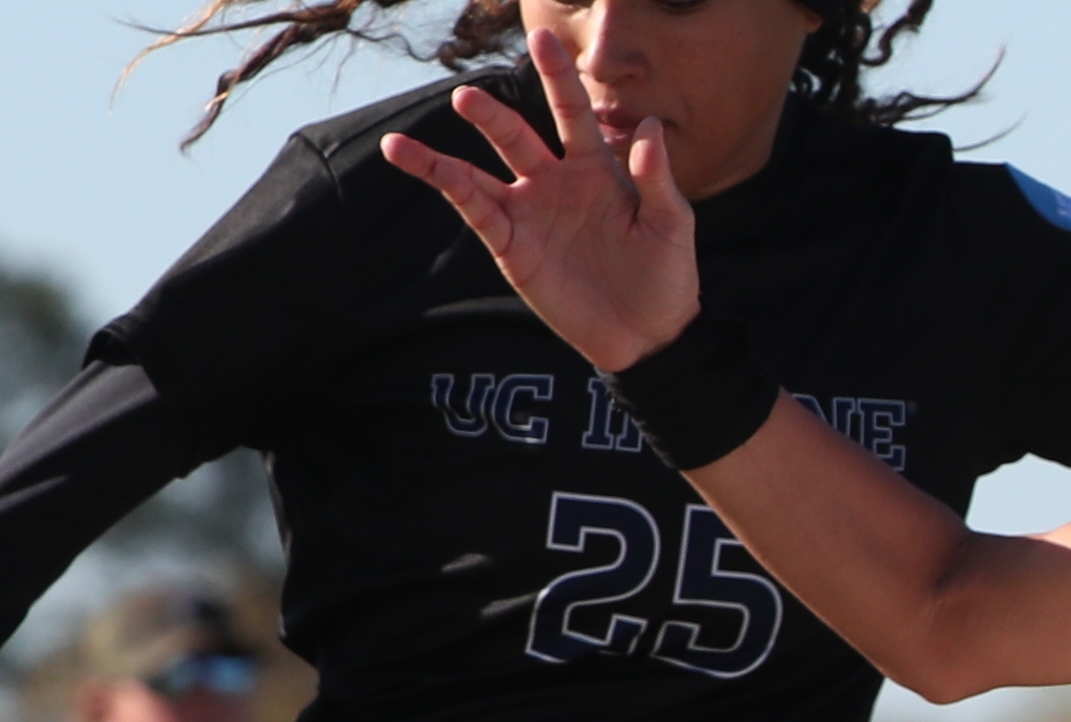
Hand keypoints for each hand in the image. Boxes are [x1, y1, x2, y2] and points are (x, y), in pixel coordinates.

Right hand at [378, 28, 701, 373]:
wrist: (650, 336)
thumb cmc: (667, 277)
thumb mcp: (671, 224)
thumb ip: (656, 177)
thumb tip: (648, 123)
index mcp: (596, 168)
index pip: (570, 111)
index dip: (557, 75)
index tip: (541, 35)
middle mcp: (555, 183)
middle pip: (514, 137)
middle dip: (490, 117)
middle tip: (466, 97)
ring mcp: (529, 214)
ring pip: (476, 176)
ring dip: (441, 160)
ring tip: (400, 146)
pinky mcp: (512, 248)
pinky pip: (475, 213)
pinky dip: (447, 190)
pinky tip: (418, 169)